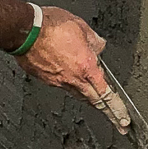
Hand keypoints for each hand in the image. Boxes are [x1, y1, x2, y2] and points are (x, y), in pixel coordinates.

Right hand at [22, 4, 129, 130]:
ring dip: (88, 98)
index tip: (123, 120)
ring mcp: (57, 81)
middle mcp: (72, 78)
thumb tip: (99, 46)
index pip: (106, 93)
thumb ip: (94, 40)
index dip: (116, 108)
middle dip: (108, 112)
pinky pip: (61, 85)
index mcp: (85, 66)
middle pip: (93, 101)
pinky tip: (70, 79)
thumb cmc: (50, 26)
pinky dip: (69, 84)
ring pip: (77, 94)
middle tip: (117, 122)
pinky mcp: (45, 79)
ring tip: (96, 101)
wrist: (24, 30)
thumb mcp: (80, 26)